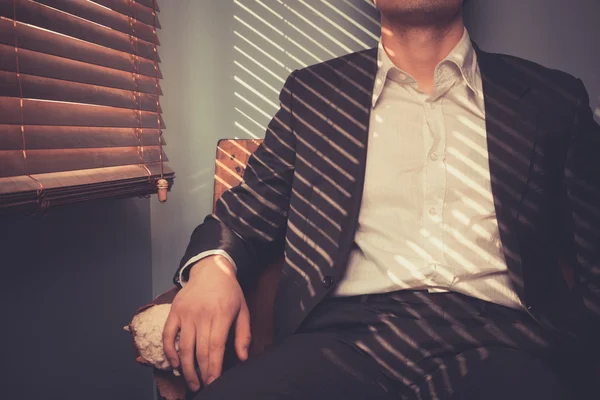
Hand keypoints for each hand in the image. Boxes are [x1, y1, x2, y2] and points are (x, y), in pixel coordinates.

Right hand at [162, 255, 250, 390]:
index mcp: (221, 314)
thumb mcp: (243, 309)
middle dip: (201, 372)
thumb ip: (244, 334)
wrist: (211, 269)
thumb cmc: (230, 292)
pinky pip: (168, 335)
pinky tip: (176, 364)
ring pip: (184, 347)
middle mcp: (202, 314)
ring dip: (186, 368)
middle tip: (203, 387)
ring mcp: (186, 313)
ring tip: (192, 382)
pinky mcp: (174, 311)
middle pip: (200, 350)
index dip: (214, 367)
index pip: (215, 346)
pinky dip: (170, 352)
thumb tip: (243, 357)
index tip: (214, 381)